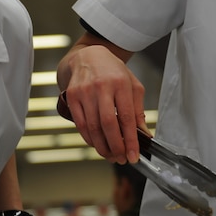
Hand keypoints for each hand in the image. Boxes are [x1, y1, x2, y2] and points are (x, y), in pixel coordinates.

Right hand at [61, 44, 145, 163]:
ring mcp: (84, 92)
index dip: (131, 140)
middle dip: (116, 146)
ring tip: (111, 155)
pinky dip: (90, 139)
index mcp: (120, 83)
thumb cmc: (113, 72)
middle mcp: (101, 87)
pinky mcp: (72, 97)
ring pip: (93, 127)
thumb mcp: (133, 86)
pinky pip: (81, 124)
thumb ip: (138, 110)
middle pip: (108, 124)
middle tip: (122, 159)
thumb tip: (144, 135)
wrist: (89, 57)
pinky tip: (98, 145)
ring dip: (102, 146)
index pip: (127, 117)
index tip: (134, 155)